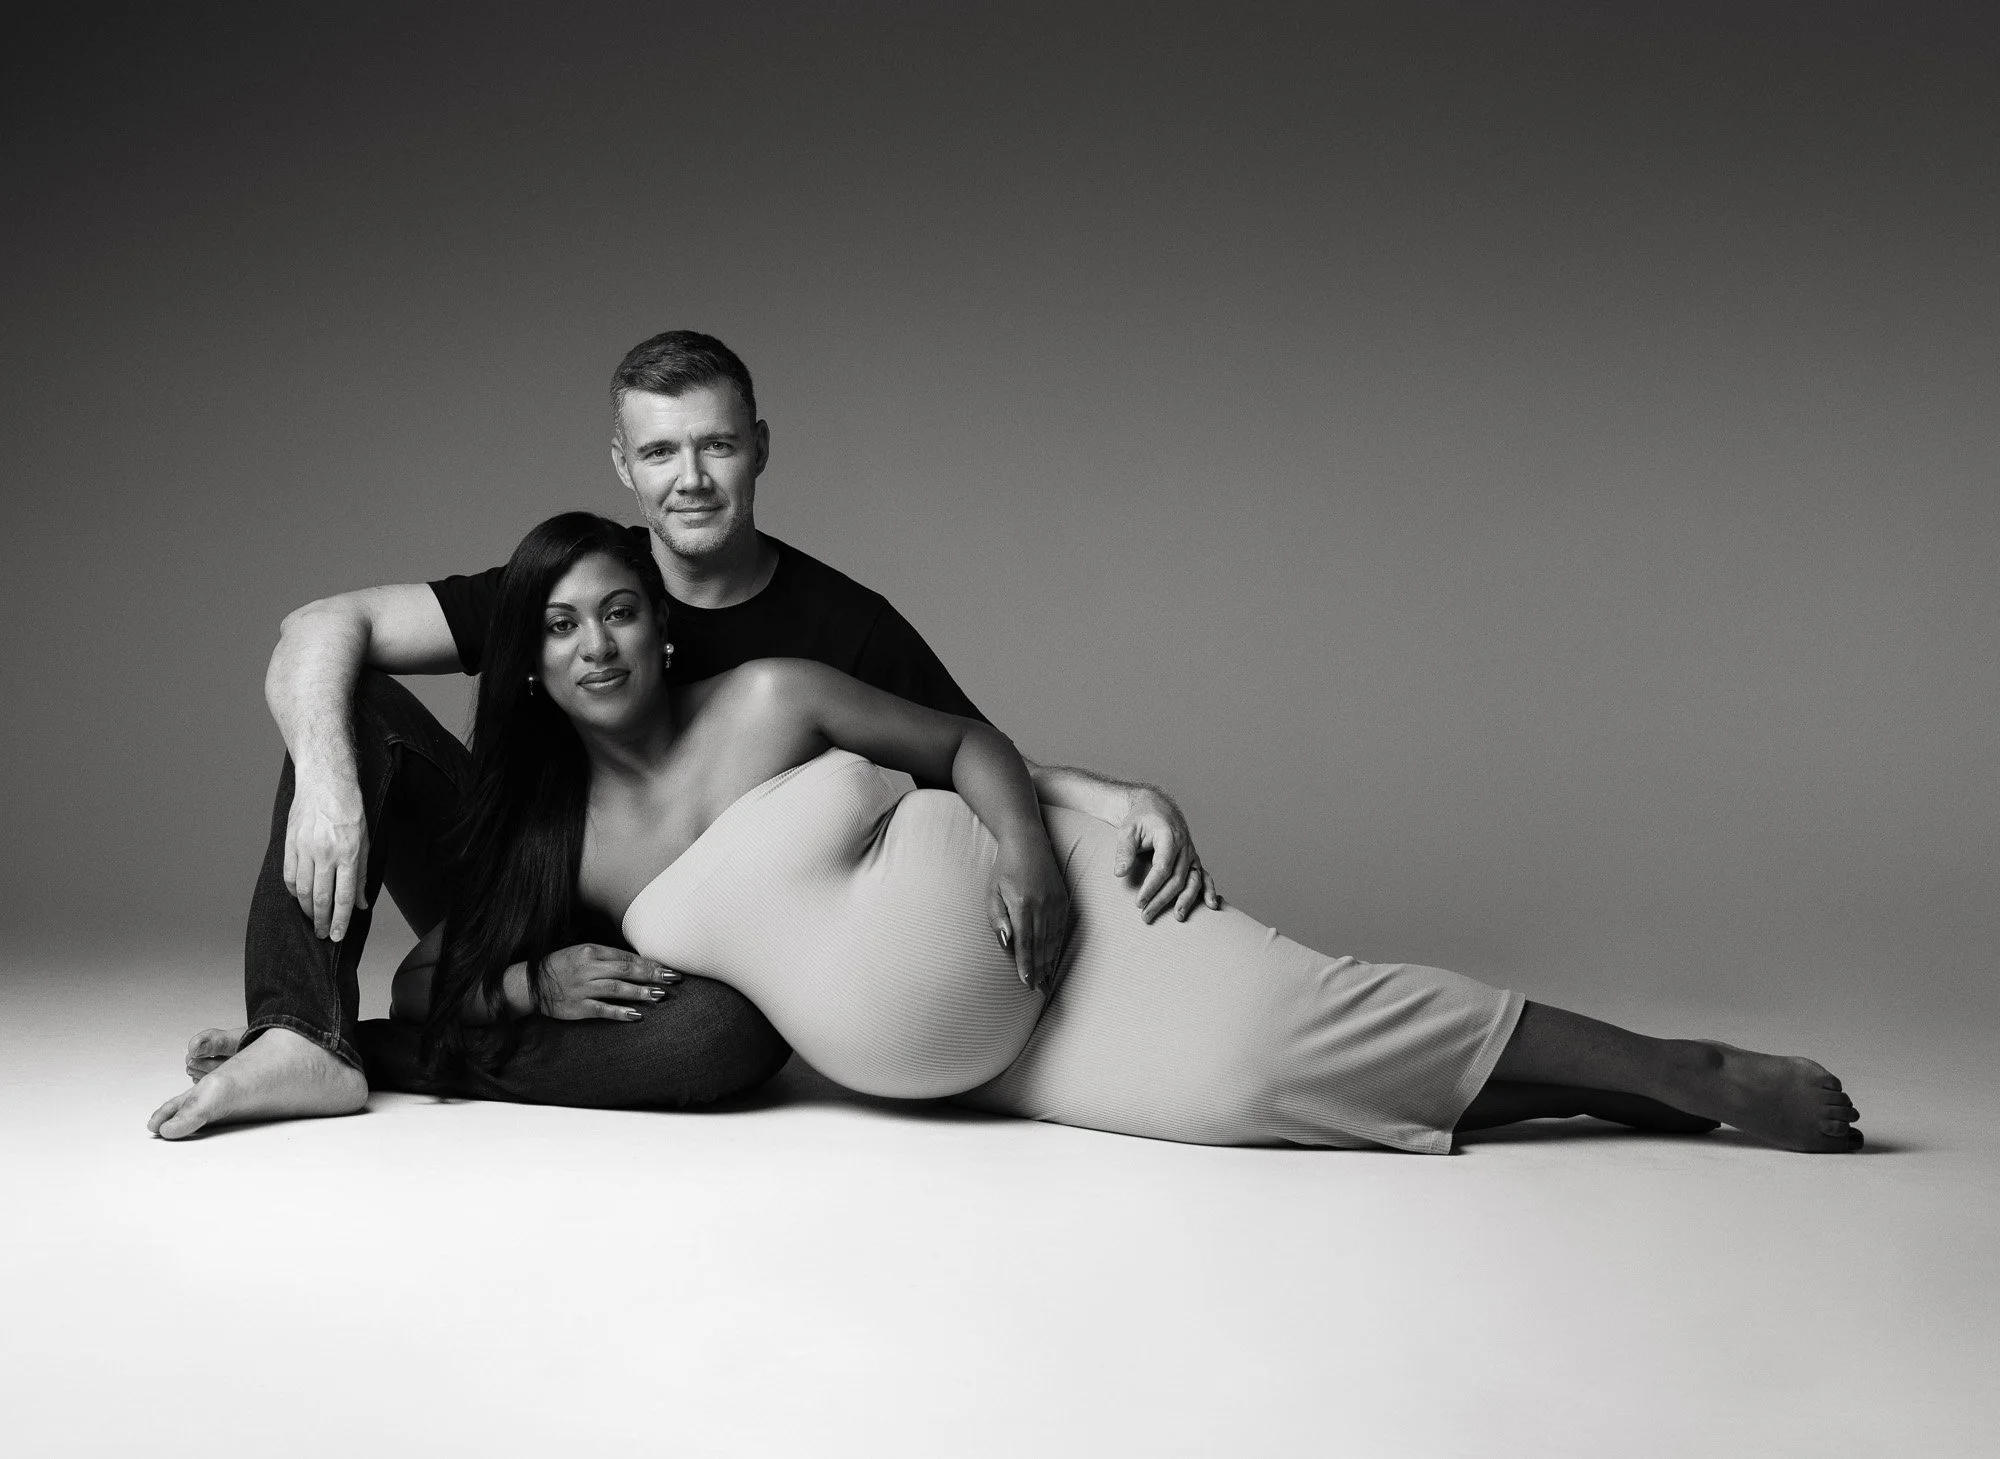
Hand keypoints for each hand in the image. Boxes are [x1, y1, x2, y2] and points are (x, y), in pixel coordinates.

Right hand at [284, 768, 369, 940]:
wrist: (325, 782)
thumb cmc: (350, 809)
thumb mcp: (365, 841)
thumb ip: (361, 874)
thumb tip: (362, 903)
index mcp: (348, 853)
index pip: (343, 896)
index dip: (340, 920)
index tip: (337, 936)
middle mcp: (325, 853)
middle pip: (320, 897)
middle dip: (321, 921)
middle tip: (322, 935)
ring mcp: (305, 848)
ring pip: (302, 890)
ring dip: (306, 909)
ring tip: (312, 919)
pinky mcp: (290, 843)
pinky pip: (289, 875)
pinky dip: (293, 891)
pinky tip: (299, 897)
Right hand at [530, 944, 682, 1020]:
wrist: (530, 984)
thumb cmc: (561, 966)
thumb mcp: (582, 953)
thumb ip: (607, 957)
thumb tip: (638, 963)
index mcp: (590, 951)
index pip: (626, 957)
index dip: (648, 963)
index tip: (667, 968)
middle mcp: (587, 968)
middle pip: (625, 971)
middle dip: (651, 975)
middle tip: (673, 978)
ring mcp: (582, 988)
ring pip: (617, 989)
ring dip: (640, 992)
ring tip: (660, 995)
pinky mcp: (577, 1007)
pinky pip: (603, 1009)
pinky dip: (620, 1012)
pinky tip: (637, 1015)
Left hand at [988, 841, 1072, 991]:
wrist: (1028, 843)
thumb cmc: (1004, 869)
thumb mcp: (992, 892)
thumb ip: (997, 918)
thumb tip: (1007, 942)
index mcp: (1022, 904)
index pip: (1024, 943)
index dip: (1025, 965)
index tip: (1027, 984)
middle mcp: (1042, 905)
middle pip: (1040, 945)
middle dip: (1039, 970)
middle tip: (1038, 991)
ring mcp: (1055, 903)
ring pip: (1053, 940)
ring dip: (1049, 962)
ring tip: (1047, 981)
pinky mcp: (1063, 900)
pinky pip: (1061, 929)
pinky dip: (1057, 947)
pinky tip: (1053, 959)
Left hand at [1112, 787, 1220, 922]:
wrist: (1156, 807)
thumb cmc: (1140, 820)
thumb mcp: (1127, 830)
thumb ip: (1124, 851)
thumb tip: (1119, 873)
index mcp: (1169, 837)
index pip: (1162, 868)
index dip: (1152, 887)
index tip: (1139, 902)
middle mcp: (1184, 846)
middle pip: (1177, 878)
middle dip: (1162, 899)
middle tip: (1146, 916)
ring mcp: (1191, 854)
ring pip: (1193, 880)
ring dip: (1186, 900)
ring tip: (1178, 917)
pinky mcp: (1193, 859)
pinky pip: (1204, 876)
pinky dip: (1209, 890)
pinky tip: (1211, 905)